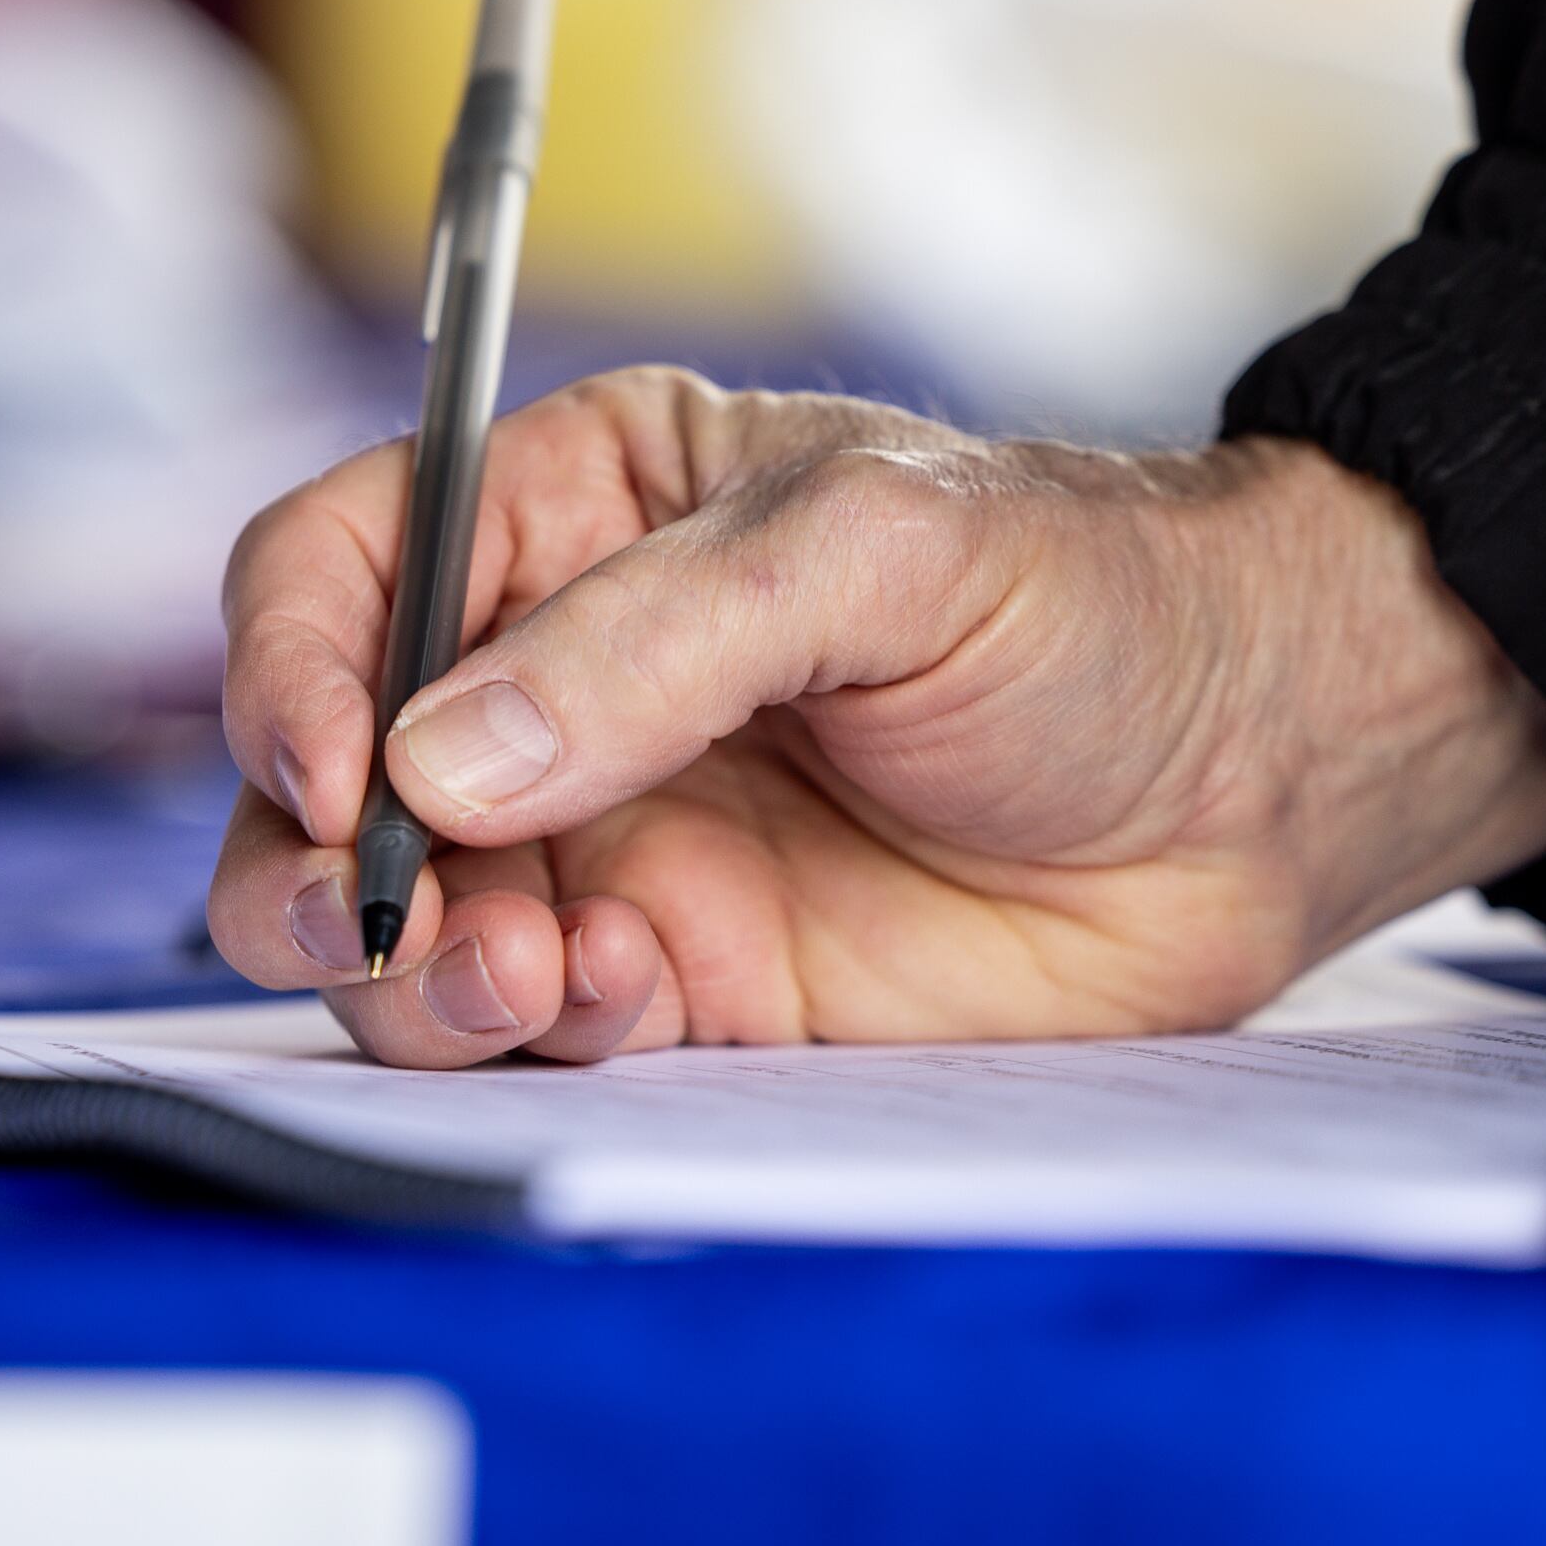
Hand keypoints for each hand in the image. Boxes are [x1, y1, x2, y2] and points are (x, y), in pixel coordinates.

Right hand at [207, 366, 1545, 1068]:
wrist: (1255, 781)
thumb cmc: (1088, 603)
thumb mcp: (879, 551)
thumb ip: (655, 640)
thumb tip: (440, 762)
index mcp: (575, 514)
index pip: (338, 570)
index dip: (290, 669)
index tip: (332, 773)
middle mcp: (553, 681)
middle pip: (323, 779)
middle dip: (320, 864)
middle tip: (400, 920)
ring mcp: (605, 840)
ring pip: (398, 926)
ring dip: (417, 972)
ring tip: (533, 980)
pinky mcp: (676, 980)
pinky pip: (529, 1026)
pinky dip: (542, 1031)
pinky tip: (649, 998)